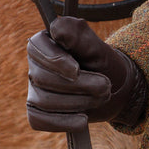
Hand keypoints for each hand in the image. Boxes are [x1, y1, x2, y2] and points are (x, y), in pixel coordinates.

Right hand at [26, 16, 147, 132]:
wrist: (115, 90)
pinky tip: (83, 120)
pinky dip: (64, 122)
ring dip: (78, 102)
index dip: (55, 61)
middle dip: (79, 85)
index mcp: (45, 42)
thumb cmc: (104, 63)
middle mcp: (35, 65)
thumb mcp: (97, 47)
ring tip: (102, 97)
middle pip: (43, 78)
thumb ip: (78, 35)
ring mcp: (34, 90)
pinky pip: (40, 120)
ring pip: (44, 101)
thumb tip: (55, 27)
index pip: (37, 47)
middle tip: (105, 85)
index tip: (77, 70)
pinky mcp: (38, 112)